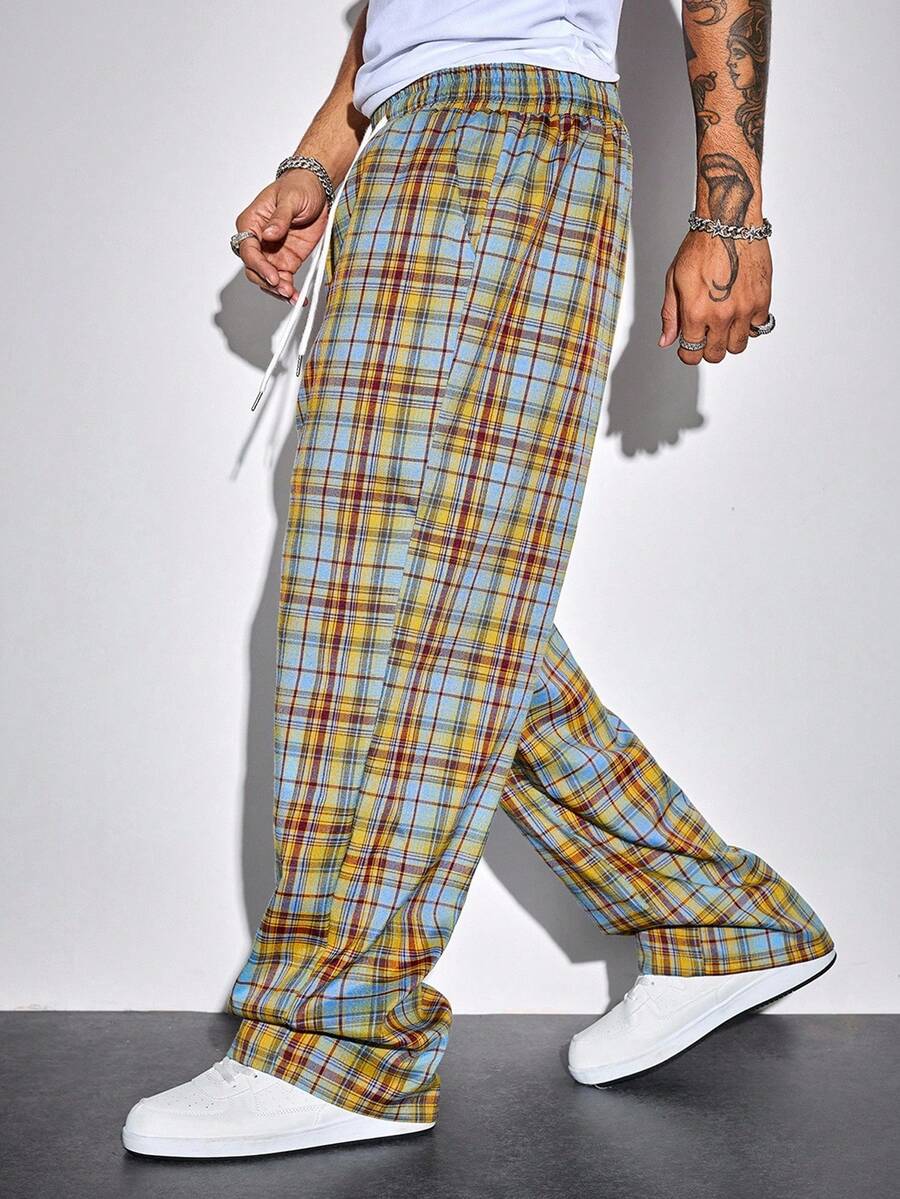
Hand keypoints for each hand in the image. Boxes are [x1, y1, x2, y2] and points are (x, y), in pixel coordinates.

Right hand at [234, 171, 329, 303]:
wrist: (317, 190)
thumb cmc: (299, 188)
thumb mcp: (290, 199)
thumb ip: (279, 219)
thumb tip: (268, 234)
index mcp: (251, 223)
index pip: (247, 250)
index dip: (258, 266)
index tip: (273, 276)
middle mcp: (258, 241)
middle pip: (254, 269)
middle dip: (267, 282)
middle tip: (284, 289)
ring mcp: (271, 253)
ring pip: (267, 279)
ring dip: (278, 290)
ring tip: (292, 296)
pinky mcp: (286, 261)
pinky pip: (283, 281)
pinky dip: (289, 291)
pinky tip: (298, 298)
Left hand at [659, 232, 771, 365]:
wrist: (728, 223)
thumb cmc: (699, 247)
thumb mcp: (674, 281)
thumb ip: (671, 315)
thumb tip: (666, 341)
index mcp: (695, 313)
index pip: (692, 354)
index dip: (688, 353)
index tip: (689, 346)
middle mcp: (721, 315)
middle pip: (716, 355)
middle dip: (708, 349)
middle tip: (706, 334)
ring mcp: (744, 309)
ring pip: (739, 346)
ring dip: (730, 339)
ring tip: (724, 322)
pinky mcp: (762, 299)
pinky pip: (758, 326)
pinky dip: (750, 323)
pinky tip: (740, 309)